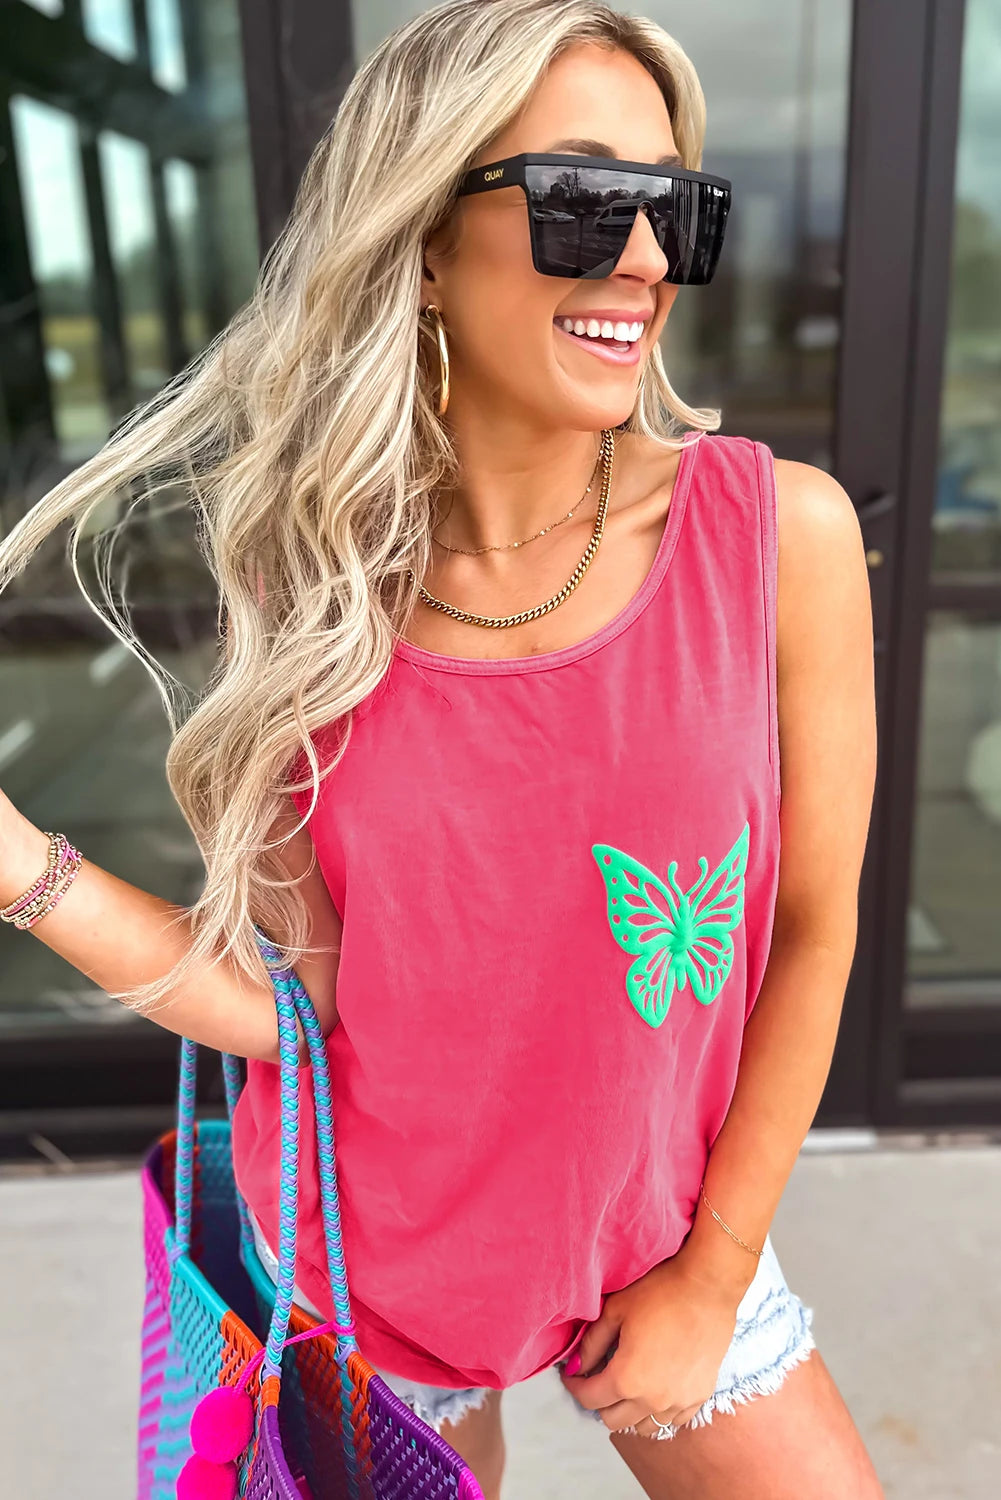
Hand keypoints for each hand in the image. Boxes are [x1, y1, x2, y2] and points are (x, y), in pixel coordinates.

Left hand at [560, 1254, 741, 1437]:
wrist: (707, 1287)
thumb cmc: (661, 1292)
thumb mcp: (615, 1311)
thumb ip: (591, 1344)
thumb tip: (576, 1366)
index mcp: (627, 1378)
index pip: (589, 1399)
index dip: (575, 1386)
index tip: (573, 1375)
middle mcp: (652, 1400)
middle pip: (613, 1420)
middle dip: (599, 1400)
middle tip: (598, 1378)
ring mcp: (678, 1402)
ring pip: (643, 1427)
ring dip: (628, 1411)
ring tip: (627, 1386)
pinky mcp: (700, 1396)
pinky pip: (672, 1422)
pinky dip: (658, 1413)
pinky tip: (654, 1391)